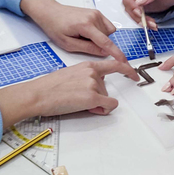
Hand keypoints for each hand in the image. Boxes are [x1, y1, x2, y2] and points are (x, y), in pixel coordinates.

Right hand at [0, 59, 134, 124]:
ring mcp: (93, 85)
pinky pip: (109, 106)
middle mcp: (93, 73)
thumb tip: (94, 88)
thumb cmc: (50, 86)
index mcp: (87, 65)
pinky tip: (90, 109)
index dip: (127, 70)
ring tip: (77, 103)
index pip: (113, 64)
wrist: (39, 94)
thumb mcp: (71, 74)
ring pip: (106, 98)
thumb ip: (86, 77)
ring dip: (96, 105)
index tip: (134, 76)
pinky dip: (104, 110)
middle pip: (106, 88)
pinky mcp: (92, 97)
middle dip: (97, 97)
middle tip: (79, 100)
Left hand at [21, 0, 134, 64]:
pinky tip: (88, 32)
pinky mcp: (97, 12)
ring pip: (107, 33)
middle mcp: (93, 17)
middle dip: (98, 45)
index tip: (124, 61)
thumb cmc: (55, 27)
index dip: (116, 54)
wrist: (50, 12)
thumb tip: (104, 53)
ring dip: (99, 38)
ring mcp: (96, 13)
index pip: (105, 42)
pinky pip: (107, 26)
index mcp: (85, 25)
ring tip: (83, 36)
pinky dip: (101, 32)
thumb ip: (88, 49)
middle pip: (106, 38)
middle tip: (82, 42)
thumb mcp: (68, 44)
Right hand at [119, 0, 173, 23]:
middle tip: (144, 20)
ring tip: (151, 24)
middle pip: (126, 1)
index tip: (137, 10)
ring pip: (129, 10)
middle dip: (134, 13)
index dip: (129, 0)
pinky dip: (141, 21)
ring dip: (138, 19)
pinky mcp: (137, 6)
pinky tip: (150, 24)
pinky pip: (135, 15)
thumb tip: (139, 0)